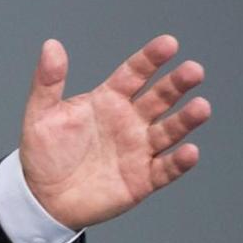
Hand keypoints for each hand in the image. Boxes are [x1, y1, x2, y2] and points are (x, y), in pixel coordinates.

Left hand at [18, 35, 209, 229]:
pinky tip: (190, 151)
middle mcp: (130, 121)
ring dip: (186, 120)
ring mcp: (139, 149)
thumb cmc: (44, 153)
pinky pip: (165, 169)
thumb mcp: (41, 114)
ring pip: (169, 131)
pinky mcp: (143, 179)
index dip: (151, 58)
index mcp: (109, 99)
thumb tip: (51, 45)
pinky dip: (179, 162)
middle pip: (159, 98)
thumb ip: (48, 81)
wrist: (43, 198)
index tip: (169, 44)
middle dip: (177, 84)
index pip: (134, 73)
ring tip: (201, 108)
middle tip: (193, 71)